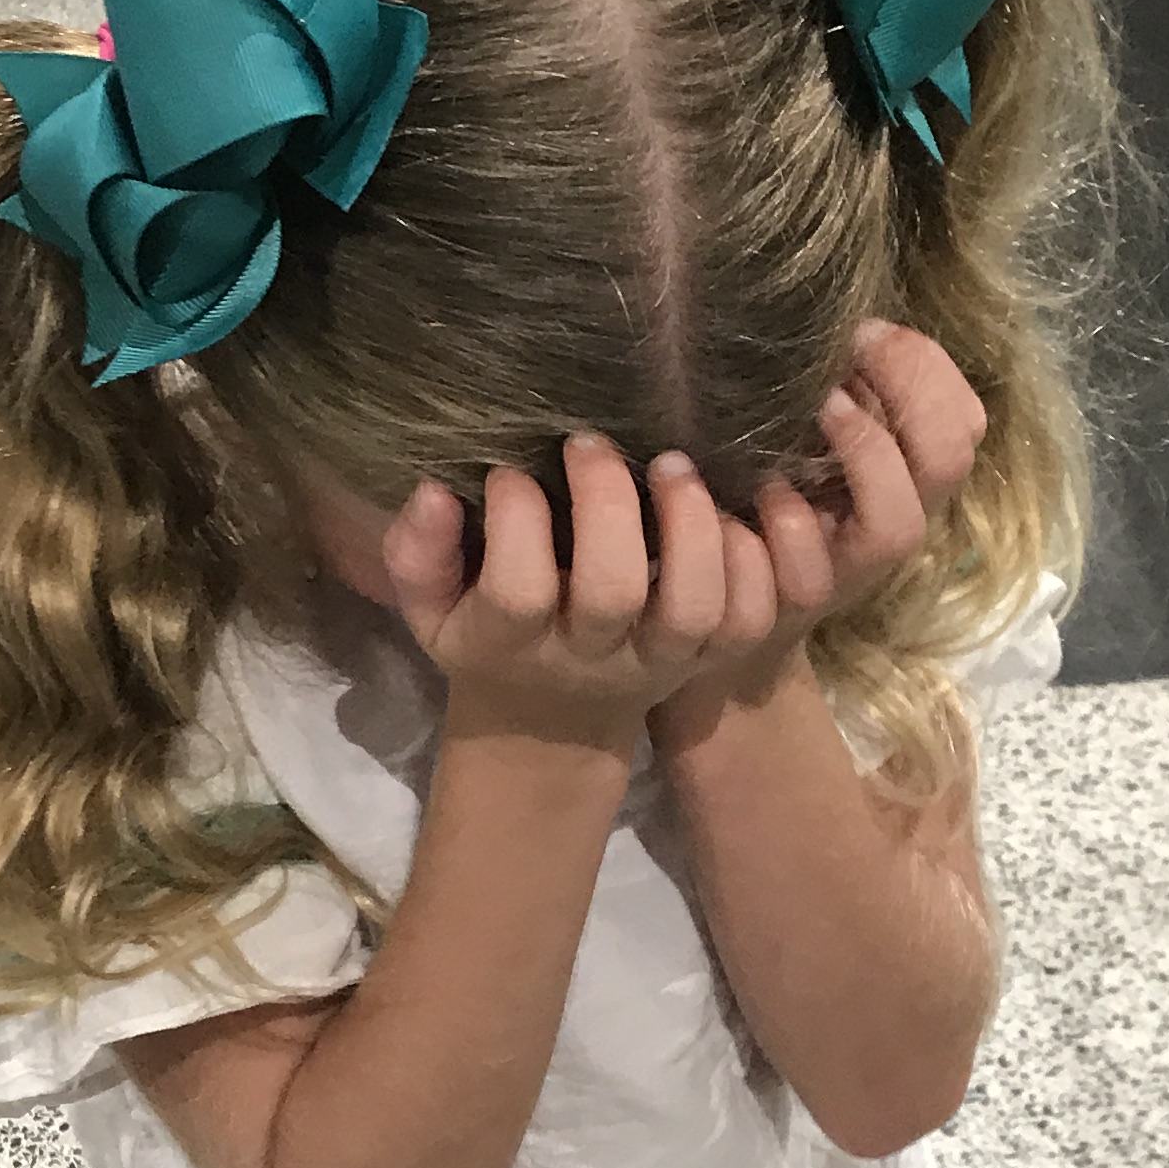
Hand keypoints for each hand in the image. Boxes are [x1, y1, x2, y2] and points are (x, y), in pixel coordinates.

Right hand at [385, 436, 773, 748]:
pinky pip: (749, 617)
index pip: (519, 590)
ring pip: (696, 606)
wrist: (552, 722)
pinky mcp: (709, 655)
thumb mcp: (430, 608)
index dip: (517, 519)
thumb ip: (418, 552)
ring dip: (692, 524)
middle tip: (591, 445)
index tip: (509, 473)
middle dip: (609, 503)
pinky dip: (751, 557)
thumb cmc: (486, 637)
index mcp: (513, 644)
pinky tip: (726, 505)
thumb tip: (434, 491)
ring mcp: (659, 660)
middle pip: (613, 591)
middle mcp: (592, 657)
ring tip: (673, 466)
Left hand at [654, 324, 988, 747]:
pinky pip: (813, 569)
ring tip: (824, 404)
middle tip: (849, 349)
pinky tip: (763, 481)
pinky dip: (791, 518)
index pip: (964, 418)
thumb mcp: (808, 425)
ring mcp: (849, 565)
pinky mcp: (794, 601)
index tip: (865, 328)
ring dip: (868, 453)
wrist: (715, 590)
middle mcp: (894, 517)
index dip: (926, 366)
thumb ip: (843, 383)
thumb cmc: (762, 485)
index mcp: (909, 470)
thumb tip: (842, 320)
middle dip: (909, 391)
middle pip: (950, 458)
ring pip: (900, 526)